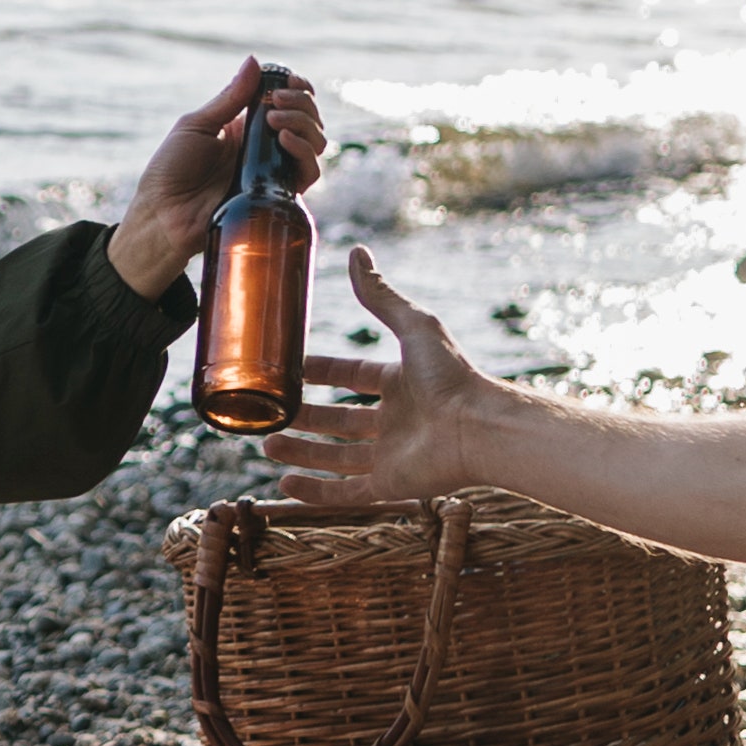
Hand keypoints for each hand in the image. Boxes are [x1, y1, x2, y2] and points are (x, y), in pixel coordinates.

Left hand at [106, 57, 330, 297]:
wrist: (163, 215)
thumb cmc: (171, 170)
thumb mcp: (197, 125)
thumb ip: (230, 98)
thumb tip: (254, 61)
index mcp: (246, 127)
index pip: (288, 103)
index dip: (297, 88)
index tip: (289, 80)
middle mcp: (265, 148)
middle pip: (307, 120)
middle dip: (300, 103)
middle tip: (277, 102)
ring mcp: (273, 171)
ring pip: (315, 144)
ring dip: (304, 124)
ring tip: (276, 120)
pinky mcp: (276, 195)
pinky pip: (308, 173)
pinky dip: (303, 152)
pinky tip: (285, 140)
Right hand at [272, 252, 501, 508]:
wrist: (479, 428)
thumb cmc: (452, 376)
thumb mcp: (413, 326)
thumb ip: (381, 296)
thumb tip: (357, 252)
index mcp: (399, 383)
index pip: (351, 377)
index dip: (321, 373)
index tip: (288, 369)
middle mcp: (394, 420)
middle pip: (339, 420)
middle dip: (304, 418)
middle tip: (270, 413)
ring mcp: (391, 455)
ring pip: (336, 457)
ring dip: (302, 454)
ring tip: (267, 445)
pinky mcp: (390, 485)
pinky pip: (346, 492)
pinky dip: (315, 492)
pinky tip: (285, 485)